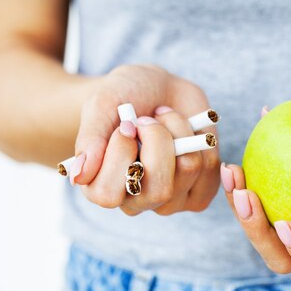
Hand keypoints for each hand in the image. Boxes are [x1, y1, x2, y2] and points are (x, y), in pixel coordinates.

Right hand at [71, 64, 220, 215]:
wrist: (157, 90)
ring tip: (164, 119)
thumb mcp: (102, 104)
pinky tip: (185, 132)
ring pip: (188, 170)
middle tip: (148, 119)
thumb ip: (90, 138)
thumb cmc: (124, 97)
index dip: (119, 156)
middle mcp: (135, 201)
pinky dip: (200, 139)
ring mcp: (169, 200)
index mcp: (101, 187)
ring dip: (179, 131)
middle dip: (158, 141)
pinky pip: (210, 169)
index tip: (125, 126)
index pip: (108, 196)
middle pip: (158, 190)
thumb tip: (80, 175)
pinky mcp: (199, 192)